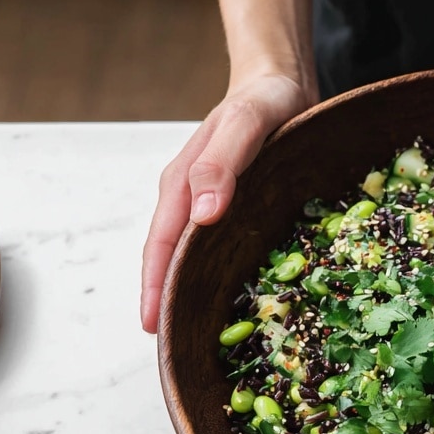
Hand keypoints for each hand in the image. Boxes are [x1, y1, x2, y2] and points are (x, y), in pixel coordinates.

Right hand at [140, 72, 312, 332]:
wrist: (280, 84)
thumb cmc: (263, 100)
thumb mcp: (247, 122)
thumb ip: (222, 163)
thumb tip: (204, 214)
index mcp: (182, 185)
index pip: (160, 245)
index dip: (155, 286)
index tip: (153, 326)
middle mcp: (191, 201)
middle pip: (169, 260)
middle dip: (167, 302)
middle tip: (175, 349)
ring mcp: (210, 208)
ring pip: (193, 259)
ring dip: (191, 294)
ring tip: (200, 337)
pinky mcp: (234, 211)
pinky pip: (219, 250)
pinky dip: (218, 278)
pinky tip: (234, 303)